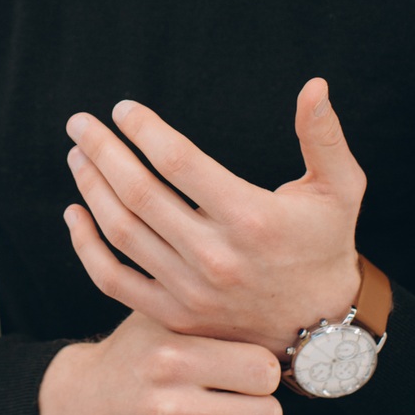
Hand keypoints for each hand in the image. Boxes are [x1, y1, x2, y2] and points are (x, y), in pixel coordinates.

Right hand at [38, 309, 286, 414]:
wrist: (73, 407)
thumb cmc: (130, 358)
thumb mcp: (160, 322)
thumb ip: (210, 318)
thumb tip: (277, 327)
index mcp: (170, 360)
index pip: (263, 370)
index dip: (264, 370)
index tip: (248, 372)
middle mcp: (167, 409)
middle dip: (264, 407)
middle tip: (244, 402)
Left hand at [65, 79, 364, 357]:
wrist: (321, 329)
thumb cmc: (326, 244)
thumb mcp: (340, 188)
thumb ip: (324, 136)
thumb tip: (315, 85)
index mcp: (252, 218)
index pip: (179, 163)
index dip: (144, 130)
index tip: (123, 109)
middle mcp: (217, 258)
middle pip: (139, 194)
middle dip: (102, 151)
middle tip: (79, 123)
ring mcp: (191, 292)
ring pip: (121, 232)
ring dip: (91, 188)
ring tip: (78, 156)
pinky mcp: (175, 316)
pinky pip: (113, 280)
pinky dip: (85, 247)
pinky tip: (74, 213)